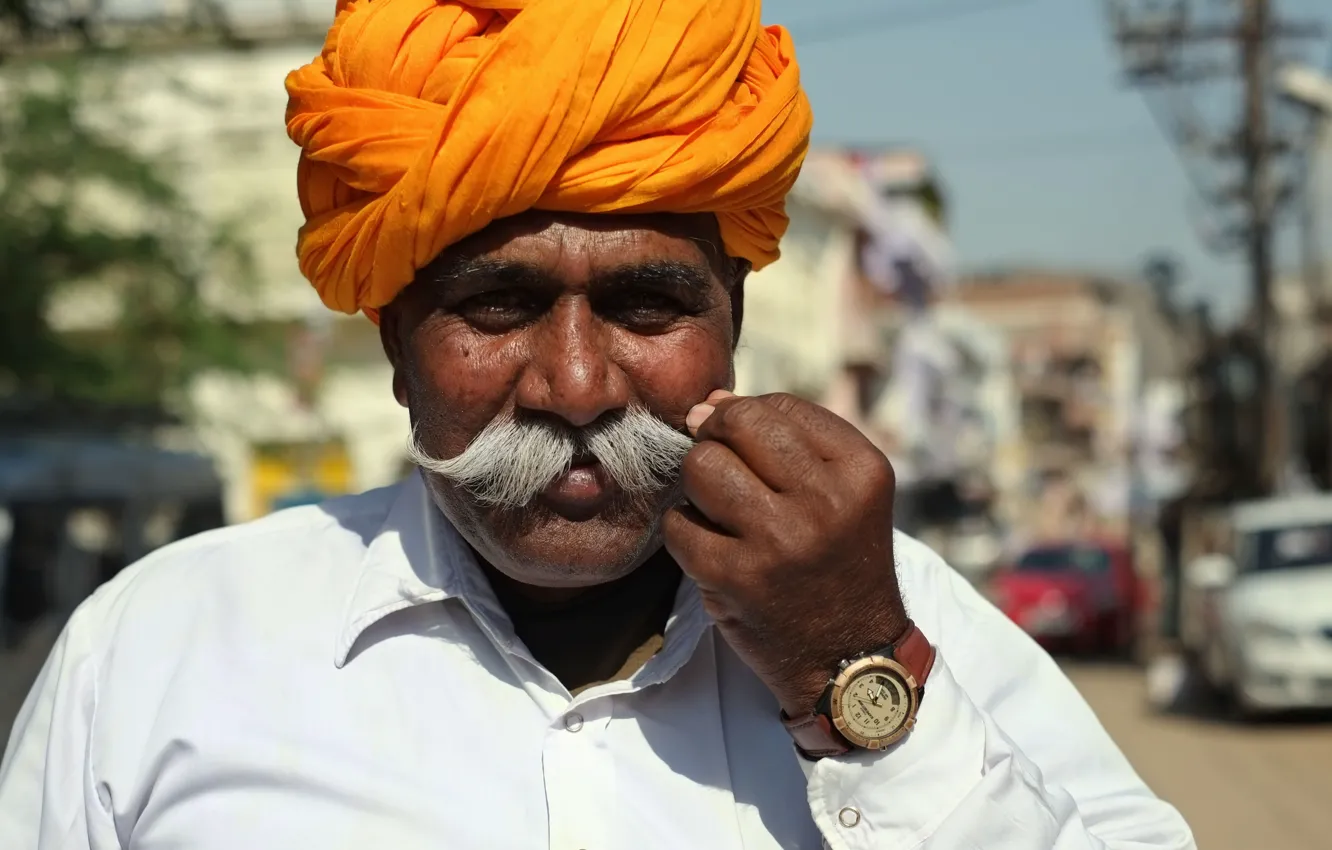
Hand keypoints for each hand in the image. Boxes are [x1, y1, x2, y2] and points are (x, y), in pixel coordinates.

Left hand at [661, 390, 908, 717]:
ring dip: (698, 486)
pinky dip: (686, 534)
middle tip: (726, 473)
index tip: (743, 445)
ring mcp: (780, 540)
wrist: (849, 657)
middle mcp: (826, 500)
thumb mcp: (845, 494)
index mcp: (860, 470)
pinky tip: (713, 550)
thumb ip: (787, 441)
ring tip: (721, 512)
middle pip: (736, 425)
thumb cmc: (838, 561)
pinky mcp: (736, 578)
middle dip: (717, 441)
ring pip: (701, 467)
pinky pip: (678, 524)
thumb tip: (707, 401)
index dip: (746, 417)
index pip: (779, 406)